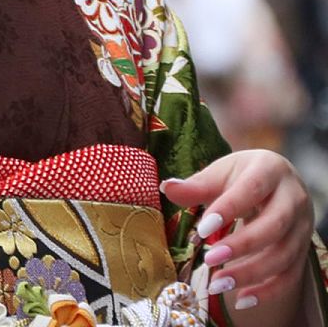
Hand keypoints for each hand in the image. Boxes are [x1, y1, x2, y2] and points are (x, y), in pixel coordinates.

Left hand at [161, 150, 313, 310]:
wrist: (278, 181)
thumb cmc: (243, 176)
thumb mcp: (221, 173)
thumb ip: (196, 185)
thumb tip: (166, 187)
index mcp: (270, 170)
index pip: (252, 189)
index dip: (229, 209)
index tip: (202, 229)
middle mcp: (293, 198)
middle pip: (274, 226)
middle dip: (242, 245)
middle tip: (209, 259)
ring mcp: (302, 226)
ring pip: (284, 254)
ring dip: (251, 273)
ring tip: (217, 284)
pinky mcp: (303, 250)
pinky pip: (291, 275)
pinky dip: (268, 291)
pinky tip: (241, 299)